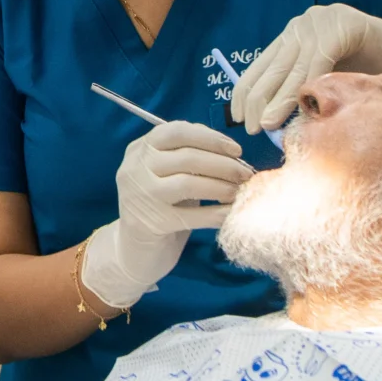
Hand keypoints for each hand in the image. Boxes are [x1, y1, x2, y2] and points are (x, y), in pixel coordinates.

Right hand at [81, 121, 248, 310]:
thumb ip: (190, 157)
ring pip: (188, 183)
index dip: (210, 138)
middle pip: (186, 157)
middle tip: (246, 175)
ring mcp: (140, 196)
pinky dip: (218, 213)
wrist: (135, 249)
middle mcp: (135, 169)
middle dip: (223, 164)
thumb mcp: (168, 174)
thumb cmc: (161, 205)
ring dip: (221, 186)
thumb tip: (233, 154)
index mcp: (140, 150)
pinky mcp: (151, 224)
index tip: (236, 150)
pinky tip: (233, 213)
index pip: (176, 131)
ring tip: (240, 192)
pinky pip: (193, 215)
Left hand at [231, 4, 381, 133]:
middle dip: (259, 100)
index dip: (247, 91)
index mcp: (297, 36)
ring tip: (265, 125)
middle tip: (250, 128)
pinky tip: (297, 107)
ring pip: (294, 67)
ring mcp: (323, 20)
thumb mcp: (330, 85)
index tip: (237, 116)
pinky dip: (306, 86)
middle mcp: (304, 24)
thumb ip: (304, 96)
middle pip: (273, 66)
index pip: (262, 64)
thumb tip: (271, 126)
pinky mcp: (343, 22)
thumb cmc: (373, 78)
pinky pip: (319, 60)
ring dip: (278, 100)